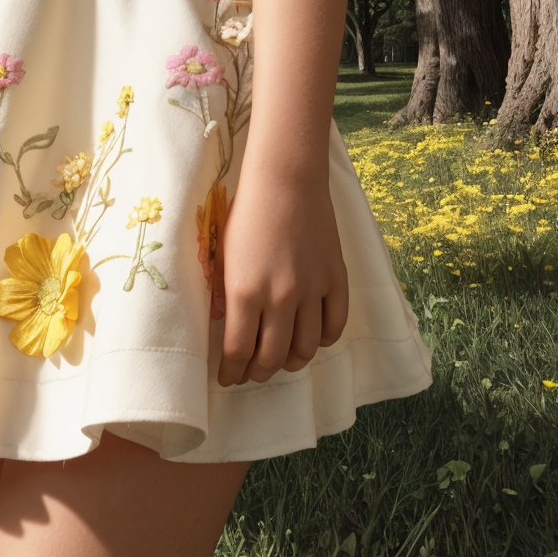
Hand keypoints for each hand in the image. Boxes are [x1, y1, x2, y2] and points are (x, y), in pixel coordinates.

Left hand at [213, 169, 348, 386]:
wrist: (285, 179)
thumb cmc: (246, 212)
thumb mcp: (222, 254)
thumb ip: (222, 294)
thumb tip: (222, 325)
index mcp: (245, 292)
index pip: (238, 351)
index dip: (231, 372)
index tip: (227, 377)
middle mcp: (280, 298)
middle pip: (272, 357)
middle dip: (258, 373)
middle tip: (250, 373)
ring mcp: (312, 290)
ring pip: (306, 349)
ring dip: (291, 362)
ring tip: (280, 360)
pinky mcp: (335, 278)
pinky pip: (334, 325)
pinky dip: (323, 340)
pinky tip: (312, 339)